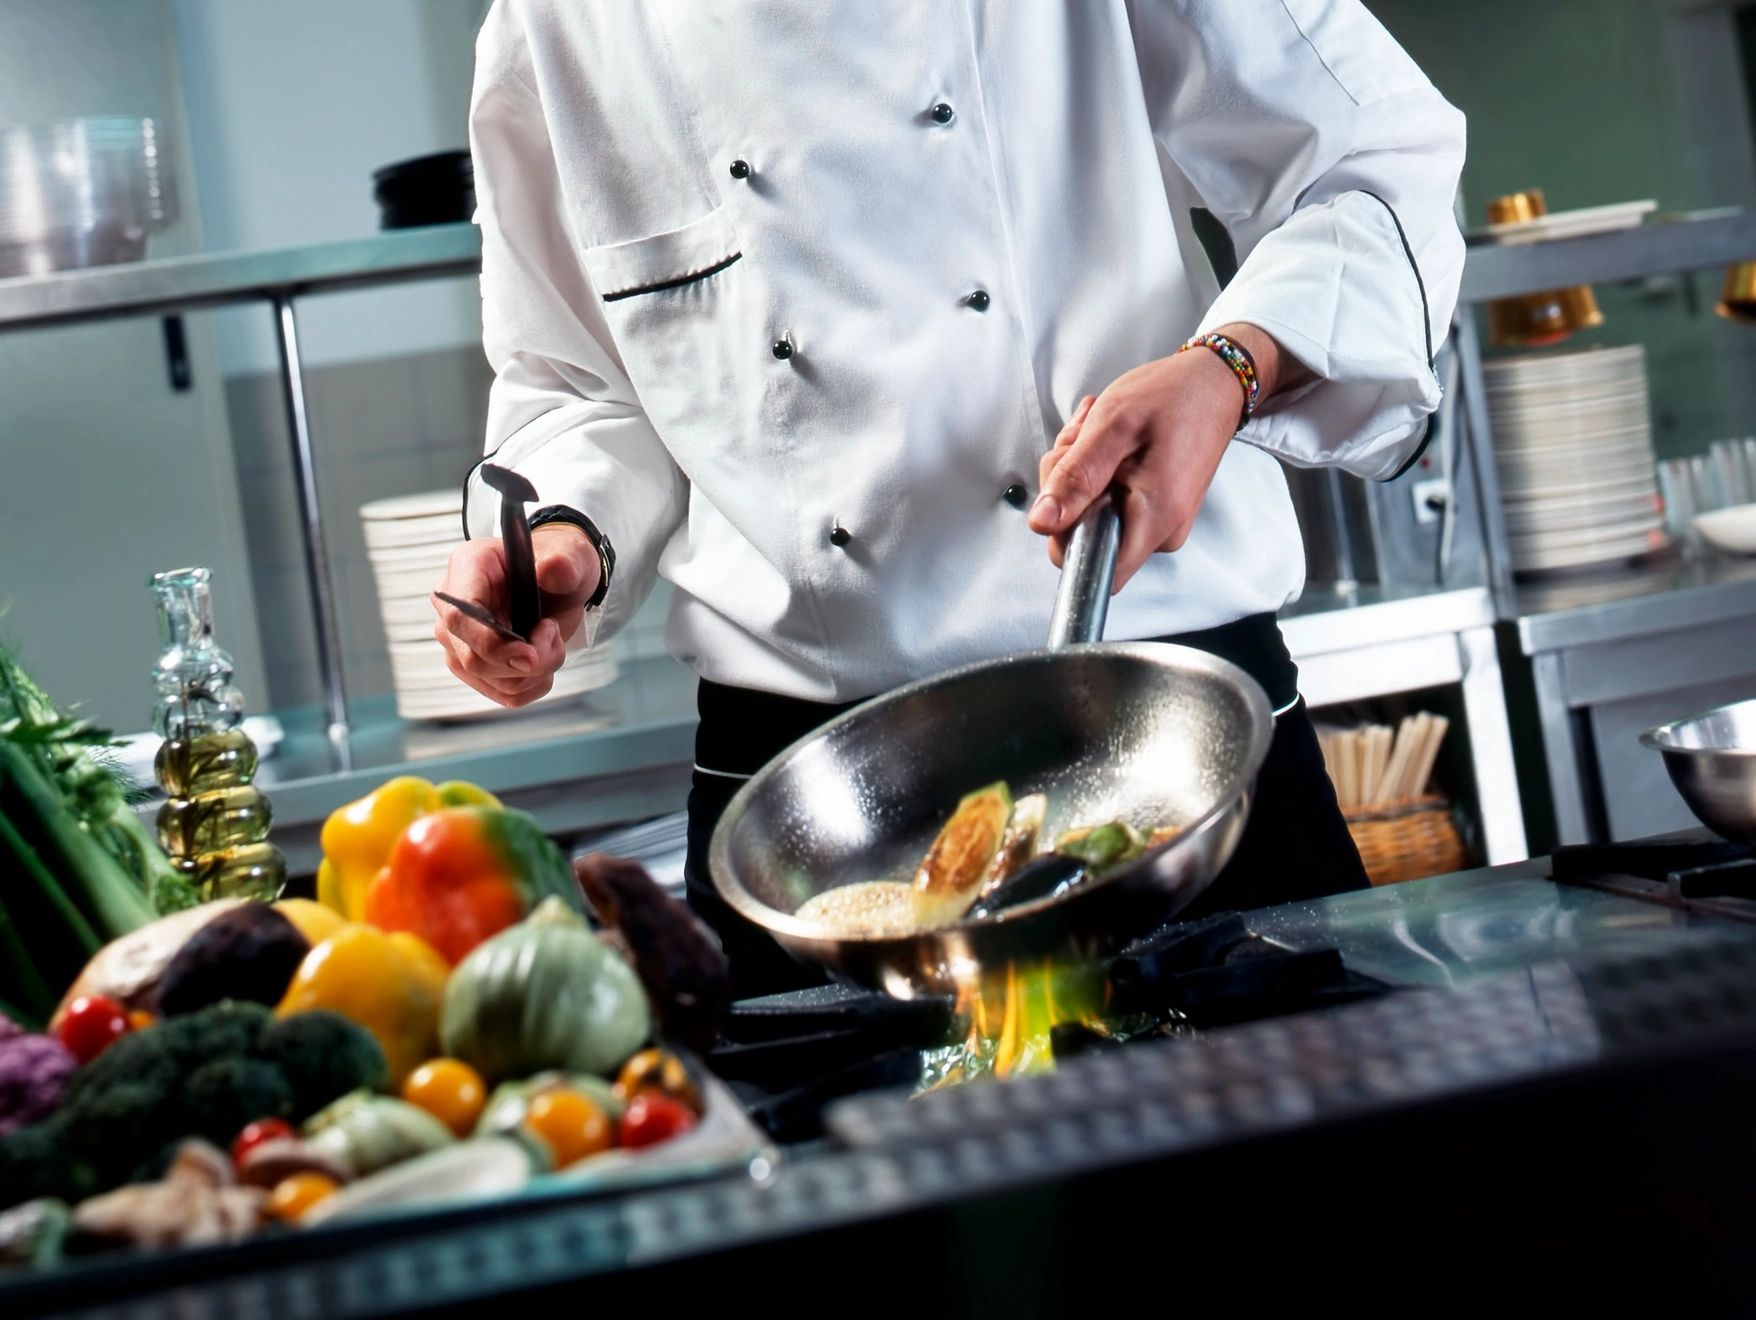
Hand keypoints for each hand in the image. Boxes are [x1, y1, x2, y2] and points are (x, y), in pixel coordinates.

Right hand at [431, 524, 600, 706]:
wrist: (560, 584)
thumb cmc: (556, 565)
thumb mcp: (569, 556)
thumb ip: (564, 563)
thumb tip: (553, 568)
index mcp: (467, 568)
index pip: (459, 617)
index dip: (492, 643)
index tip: (530, 654)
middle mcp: (453, 608)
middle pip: (473, 658)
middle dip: (526, 661)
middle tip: (553, 633)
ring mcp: (459, 642)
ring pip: (492, 680)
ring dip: (536, 671)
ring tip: (551, 638)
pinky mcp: (475, 668)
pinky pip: (505, 694)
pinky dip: (534, 684)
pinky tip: (544, 658)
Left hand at [1029, 323, 1292, 590]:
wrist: (1213, 383)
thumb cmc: (1173, 396)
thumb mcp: (1112, 427)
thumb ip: (1075, 478)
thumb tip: (1042, 522)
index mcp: (1155, 517)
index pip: (1093, 568)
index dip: (1066, 535)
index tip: (1069, 489)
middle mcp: (1162, 531)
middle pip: (1085, 537)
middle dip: (1068, 488)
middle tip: (1081, 442)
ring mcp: (1159, 522)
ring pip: (1090, 516)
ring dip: (1080, 472)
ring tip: (1097, 433)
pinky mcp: (1154, 509)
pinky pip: (1106, 503)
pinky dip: (1096, 471)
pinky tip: (1106, 441)